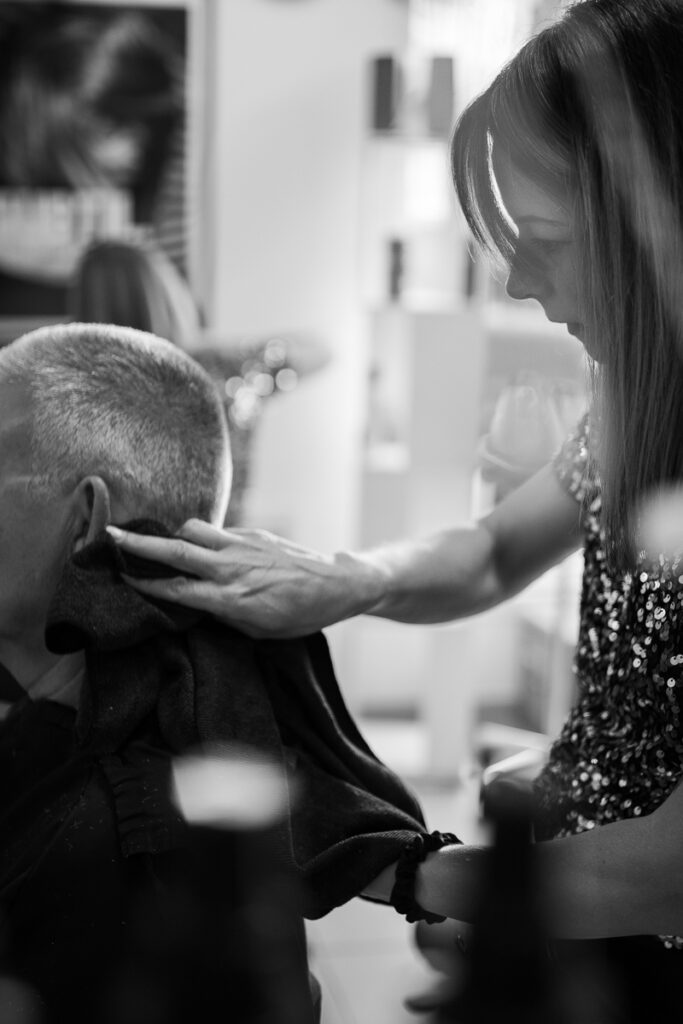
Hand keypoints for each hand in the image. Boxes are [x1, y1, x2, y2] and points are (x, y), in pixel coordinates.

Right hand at [106, 519, 384, 637]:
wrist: (337, 584)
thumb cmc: (300, 615)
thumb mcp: (259, 632)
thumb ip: (224, 617)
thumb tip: (193, 606)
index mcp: (232, 599)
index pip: (177, 589)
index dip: (146, 583)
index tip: (121, 577)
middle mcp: (233, 568)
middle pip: (176, 550)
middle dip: (139, 544)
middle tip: (109, 535)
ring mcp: (243, 546)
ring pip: (194, 530)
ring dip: (171, 534)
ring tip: (157, 542)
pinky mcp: (253, 533)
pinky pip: (217, 531)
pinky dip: (201, 537)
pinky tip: (199, 548)